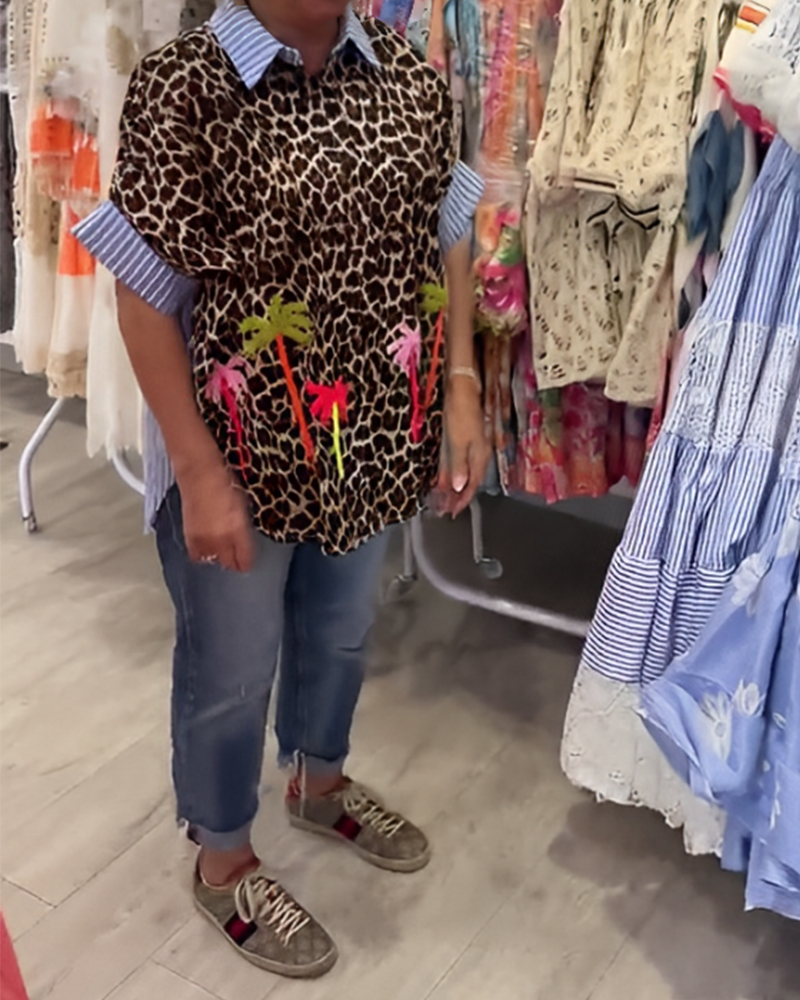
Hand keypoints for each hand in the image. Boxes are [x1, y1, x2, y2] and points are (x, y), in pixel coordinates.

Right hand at [178, 460, 254, 572]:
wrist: (199, 473)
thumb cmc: (223, 482)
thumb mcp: (243, 505)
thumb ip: (244, 528)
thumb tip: (244, 541)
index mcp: (238, 530)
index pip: (244, 560)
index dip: (247, 563)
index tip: (247, 563)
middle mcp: (220, 538)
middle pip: (227, 563)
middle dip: (233, 562)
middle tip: (235, 559)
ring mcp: (203, 539)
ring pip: (212, 561)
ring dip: (217, 557)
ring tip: (220, 551)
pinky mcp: (189, 536)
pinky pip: (197, 555)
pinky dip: (202, 553)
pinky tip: (206, 546)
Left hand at [438, 380, 490, 517]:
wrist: (463, 387)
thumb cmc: (462, 412)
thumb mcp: (459, 441)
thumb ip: (458, 465)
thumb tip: (459, 487)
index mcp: (479, 456)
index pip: (471, 485)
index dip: (461, 500)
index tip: (452, 512)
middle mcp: (477, 453)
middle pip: (467, 481)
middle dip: (456, 496)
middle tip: (445, 509)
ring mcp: (470, 445)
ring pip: (461, 472)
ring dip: (452, 485)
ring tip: (442, 498)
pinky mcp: (462, 438)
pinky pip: (456, 461)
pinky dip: (449, 471)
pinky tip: (442, 476)